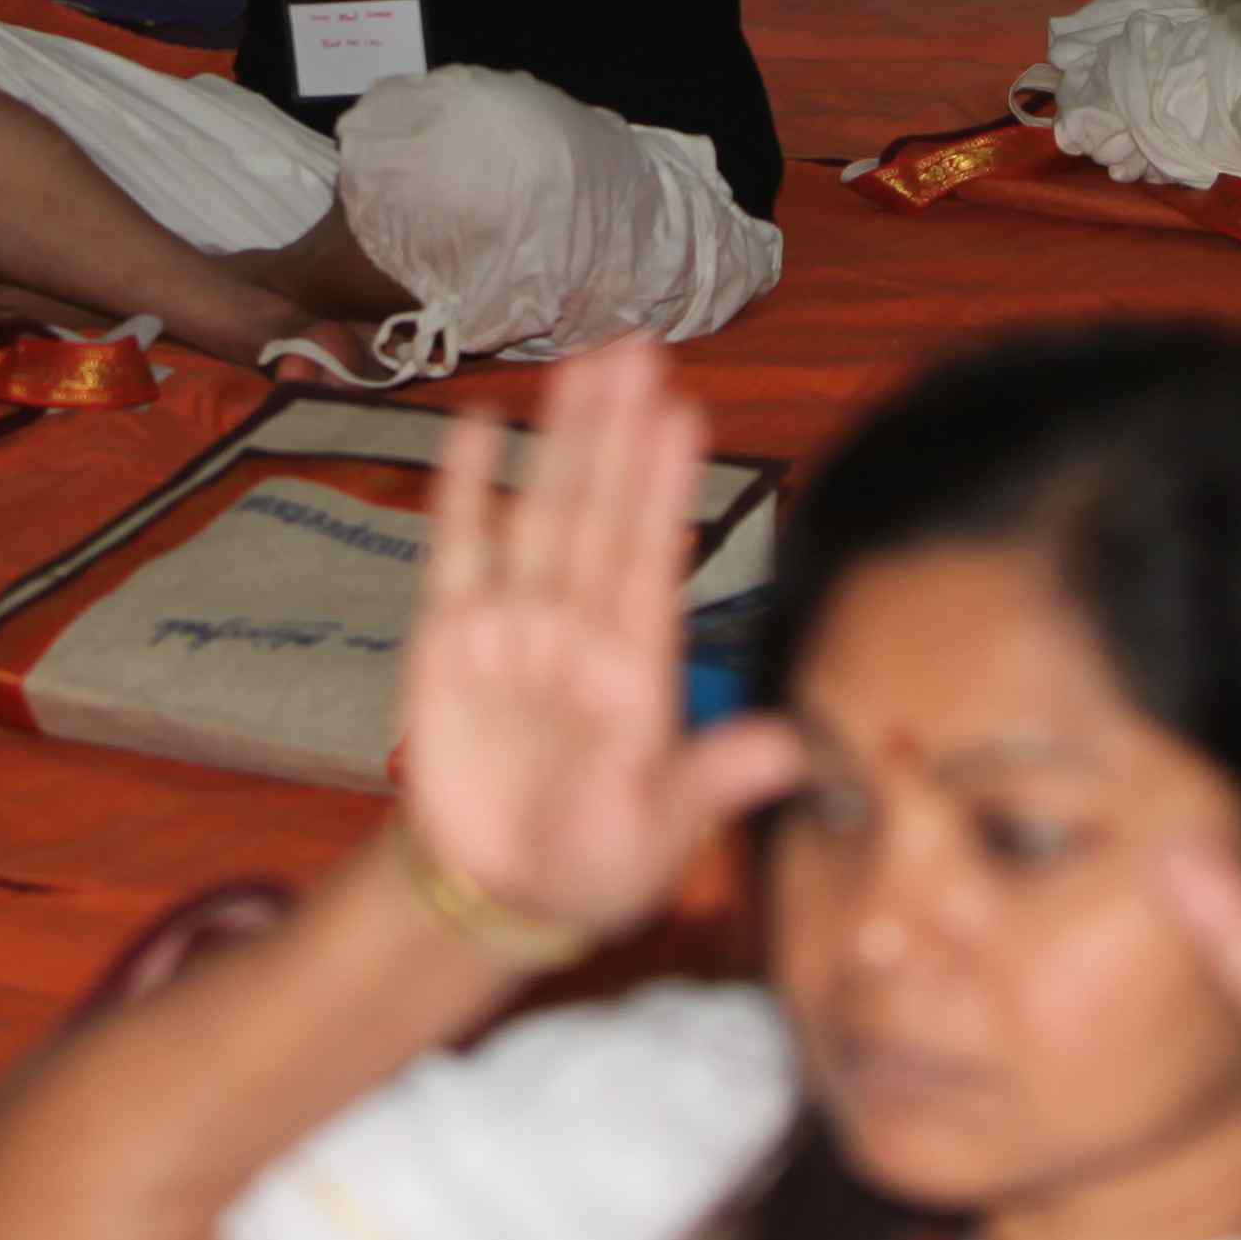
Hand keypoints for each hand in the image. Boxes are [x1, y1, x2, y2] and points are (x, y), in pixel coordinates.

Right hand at [396, 350, 809, 949]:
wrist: (499, 891)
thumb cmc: (598, 860)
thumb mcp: (658, 833)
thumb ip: (711, 782)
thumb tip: (791, 747)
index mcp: (638, 665)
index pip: (652, 556)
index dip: (664, 485)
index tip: (685, 409)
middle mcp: (581, 628)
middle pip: (599, 512)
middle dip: (616, 432)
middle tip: (636, 348)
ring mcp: (516, 626)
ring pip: (540, 513)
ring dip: (558, 440)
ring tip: (579, 365)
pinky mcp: (449, 640)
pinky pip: (457, 552)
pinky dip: (463, 491)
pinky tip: (478, 427)